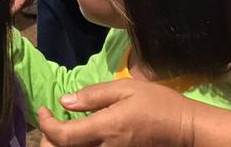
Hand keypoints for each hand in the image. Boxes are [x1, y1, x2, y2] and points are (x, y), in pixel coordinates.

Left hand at [37, 80, 195, 146]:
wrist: (187, 132)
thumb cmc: (158, 105)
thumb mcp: (126, 89)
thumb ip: (93, 96)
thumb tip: (65, 101)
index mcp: (105, 129)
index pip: (62, 137)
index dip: (45, 124)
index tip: (43, 109)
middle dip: (50, 140)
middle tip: (51, 122)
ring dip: (63, 145)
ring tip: (64, 129)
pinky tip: (82, 136)